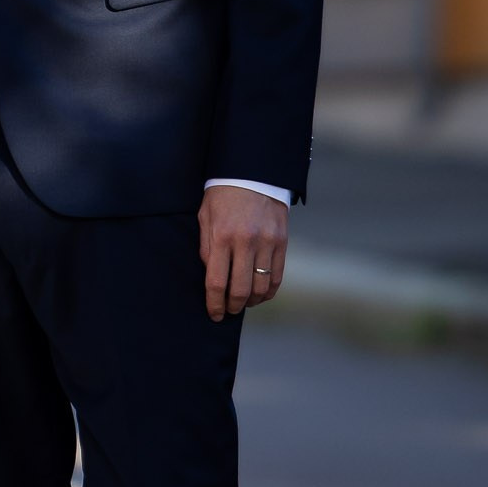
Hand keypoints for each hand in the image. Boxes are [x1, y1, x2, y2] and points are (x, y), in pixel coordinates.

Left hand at [199, 185, 287, 322]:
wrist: (252, 172)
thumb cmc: (223, 195)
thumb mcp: (205, 217)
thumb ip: (206, 248)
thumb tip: (211, 276)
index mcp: (222, 236)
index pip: (217, 282)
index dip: (214, 304)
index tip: (214, 314)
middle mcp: (245, 242)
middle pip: (240, 290)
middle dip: (232, 306)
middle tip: (228, 310)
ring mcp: (266, 242)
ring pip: (261, 287)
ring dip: (251, 301)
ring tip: (243, 302)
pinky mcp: (282, 241)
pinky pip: (277, 276)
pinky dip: (269, 291)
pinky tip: (260, 294)